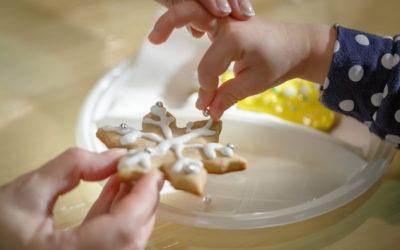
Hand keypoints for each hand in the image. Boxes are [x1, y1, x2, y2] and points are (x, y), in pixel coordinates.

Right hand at [0, 148, 163, 249]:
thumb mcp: (27, 192)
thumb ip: (72, 167)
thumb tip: (115, 156)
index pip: (124, 229)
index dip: (144, 197)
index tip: (152, 169)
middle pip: (133, 235)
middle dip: (144, 198)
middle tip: (143, 167)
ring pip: (128, 239)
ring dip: (134, 204)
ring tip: (130, 172)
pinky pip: (114, 240)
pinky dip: (120, 214)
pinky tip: (118, 188)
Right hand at [150, 1, 335, 119]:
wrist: (300, 45)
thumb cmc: (281, 62)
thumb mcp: (254, 83)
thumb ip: (228, 96)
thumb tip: (208, 112)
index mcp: (232, 36)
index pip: (207, 68)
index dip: (206, 90)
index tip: (207, 106)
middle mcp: (225, 22)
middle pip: (189, 13)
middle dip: (168, 23)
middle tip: (153, 40)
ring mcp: (226, 19)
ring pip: (194, 11)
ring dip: (176, 19)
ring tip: (158, 36)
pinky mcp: (228, 23)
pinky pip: (204, 18)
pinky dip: (191, 23)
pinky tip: (191, 35)